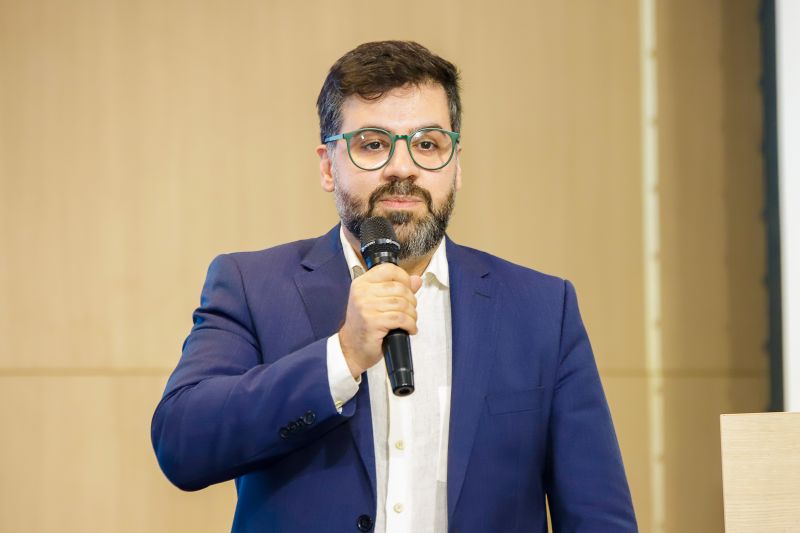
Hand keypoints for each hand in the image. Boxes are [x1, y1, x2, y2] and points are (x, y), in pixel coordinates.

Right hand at [339, 263, 422, 378]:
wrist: (352, 347)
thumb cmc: (365, 325)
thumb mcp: (377, 301)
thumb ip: (397, 288)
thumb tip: (416, 279)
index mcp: (361, 283)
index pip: (388, 269)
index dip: (404, 278)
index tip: (408, 289)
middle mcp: (362, 292)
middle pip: (399, 288)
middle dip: (411, 301)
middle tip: (409, 311)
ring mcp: (366, 307)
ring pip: (402, 304)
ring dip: (412, 314)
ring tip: (409, 321)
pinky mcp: (372, 322)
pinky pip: (400, 318)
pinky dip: (410, 324)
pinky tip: (408, 329)